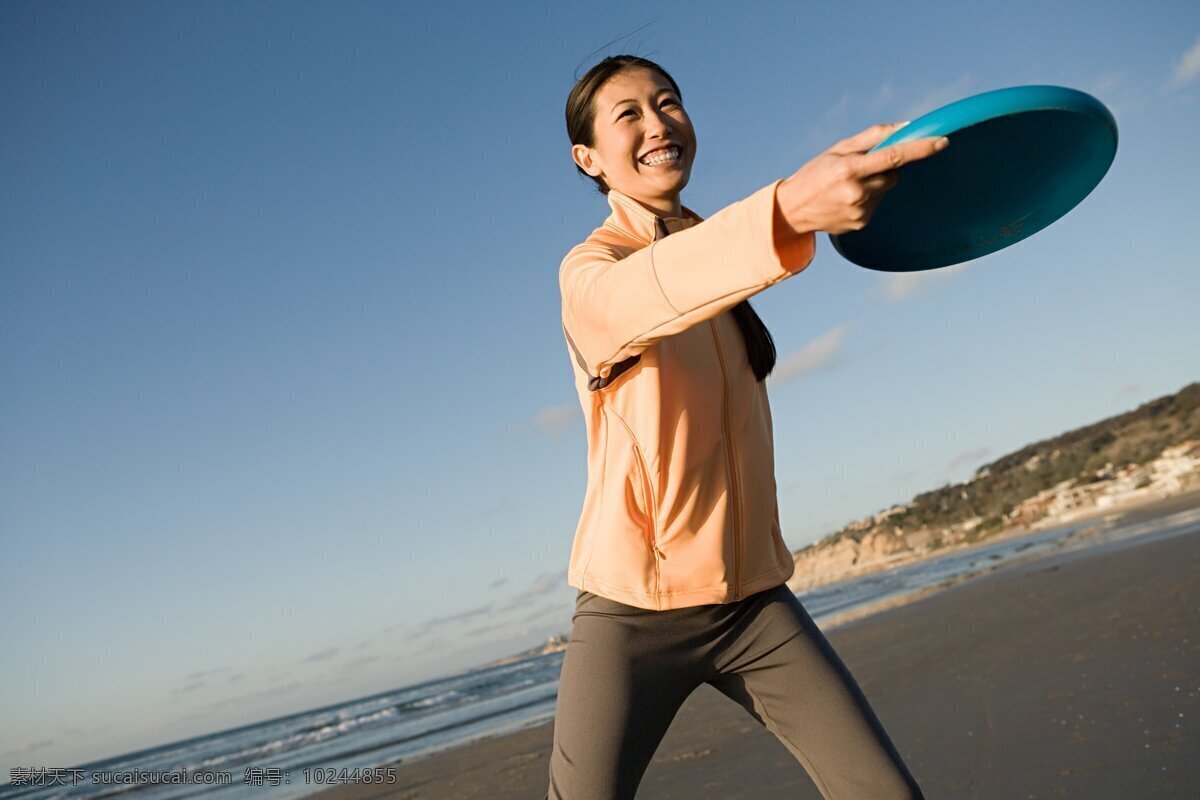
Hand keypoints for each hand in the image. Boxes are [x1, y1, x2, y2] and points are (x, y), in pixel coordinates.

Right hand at [776, 122, 948, 235]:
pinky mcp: (861, 224)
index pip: (894, 156)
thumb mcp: (838, 149)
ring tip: (848, 187)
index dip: (921, 148)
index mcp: (850, 169)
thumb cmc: (816, 172)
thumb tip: (906, 126)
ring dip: (876, 184)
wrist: (792, 210)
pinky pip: (878, 204)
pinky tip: (847, 200)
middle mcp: (857, 192)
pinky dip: (869, 198)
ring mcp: (860, 211)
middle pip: (893, 174)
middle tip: (861, 168)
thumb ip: (873, 137)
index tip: (943, 141)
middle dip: (886, 168)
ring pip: (886, 189)